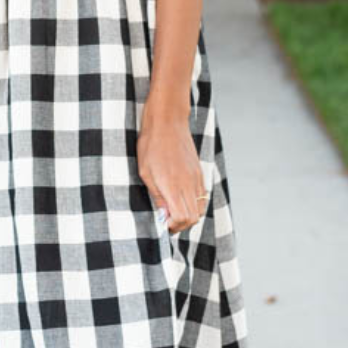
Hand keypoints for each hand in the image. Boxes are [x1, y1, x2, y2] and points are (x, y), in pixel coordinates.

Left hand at [137, 109, 207, 234]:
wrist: (167, 122)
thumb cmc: (151, 145)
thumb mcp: (146, 173)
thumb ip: (157, 196)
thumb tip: (163, 215)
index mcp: (173, 186)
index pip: (182, 218)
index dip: (173, 226)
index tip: (162, 223)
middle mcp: (189, 184)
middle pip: (194, 218)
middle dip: (181, 225)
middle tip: (167, 220)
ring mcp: (196, 178)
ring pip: (200, 208)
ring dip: (188, 215)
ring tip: (173, 210)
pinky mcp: (199, 172)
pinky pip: (202, 196)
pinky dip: (194, 203)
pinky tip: (180, 198)